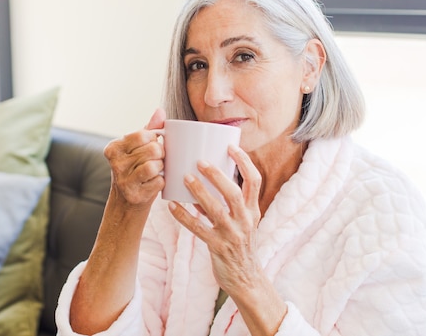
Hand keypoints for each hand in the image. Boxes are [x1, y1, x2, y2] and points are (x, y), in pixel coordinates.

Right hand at [104, 108, 165, 208]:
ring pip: (155, 165)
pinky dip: (161, 182)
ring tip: (155, 171)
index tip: (149, 147)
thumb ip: (149, 128)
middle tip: (155, 161)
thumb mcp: (137, 148)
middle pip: (153, 149)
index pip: (144, 134)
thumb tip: (160, 111)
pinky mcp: (135, 195)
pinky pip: (159, 181)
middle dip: (160, 155)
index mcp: (113, 148)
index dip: (153, 140)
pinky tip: (153, 183)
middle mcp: (115, 163)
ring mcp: (124, 181)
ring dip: (160, 168)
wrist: (126, 203)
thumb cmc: (134, 170)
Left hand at [168, 145, 262, 292]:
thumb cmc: (240, 244)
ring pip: (214, 210)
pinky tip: (171, 206)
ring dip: (198, 192)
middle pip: (232, 192)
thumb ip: (229, 203)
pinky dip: (184, 217)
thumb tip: (205, 179)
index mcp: (253, 210)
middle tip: (199, 161)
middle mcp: (245, 220)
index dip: (244, 162)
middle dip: (216, 175)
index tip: (231, 146)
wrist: (246, 278)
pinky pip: (198, 229)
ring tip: (184, 178)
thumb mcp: (243, 221)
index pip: (254, 181)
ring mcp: (232, 234)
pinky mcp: (217, 247)